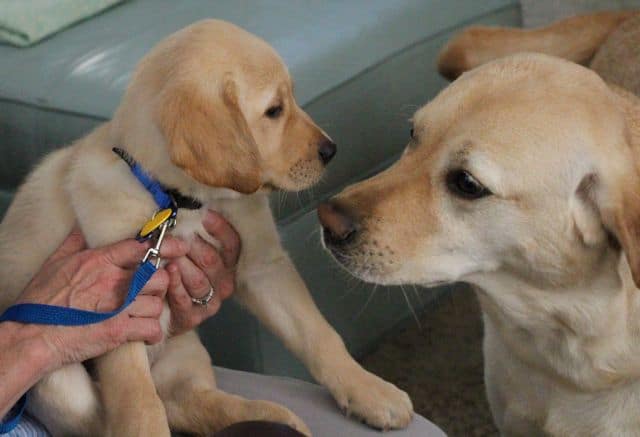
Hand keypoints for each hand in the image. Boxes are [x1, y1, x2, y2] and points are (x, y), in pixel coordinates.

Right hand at [9, 227, 187, 370]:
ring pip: (158, 302)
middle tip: (151, 290)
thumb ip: (74, 242)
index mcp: (99, 261)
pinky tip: (147, 332)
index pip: (141, 247)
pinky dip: (153, 332)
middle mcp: (113, 280)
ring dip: (154, 309)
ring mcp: (118, 306)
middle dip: (159, 283)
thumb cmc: (39, 301)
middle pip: (158, 275)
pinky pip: (153, 328)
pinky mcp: (119, 331)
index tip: (179, 248)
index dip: (164, 247)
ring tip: (144, 312)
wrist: (31, 337)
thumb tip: (82, 226)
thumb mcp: (54, 263)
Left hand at [166, 211, 240, 334]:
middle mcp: (224, 284)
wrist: (159, 309)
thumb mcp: (185, 249)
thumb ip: (190, 233)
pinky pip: (184, 298)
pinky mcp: (192, 317)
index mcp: (227, 265)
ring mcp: (209, 302)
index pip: (232, 245)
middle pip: (212, 261)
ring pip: (198, 281)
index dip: (220, 229)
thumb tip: (188, 209)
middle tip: (177, 236)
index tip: (204, 215)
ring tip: (168, 255)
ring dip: (181, 265)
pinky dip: (174, 283)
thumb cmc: (173, 270)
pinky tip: (167, 272)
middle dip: (192, 246)